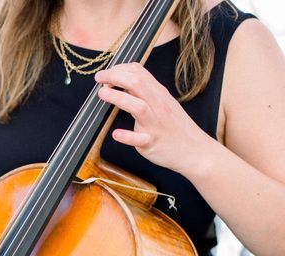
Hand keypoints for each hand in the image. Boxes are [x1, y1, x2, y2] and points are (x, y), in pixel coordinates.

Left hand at [95, 63, 214, 175]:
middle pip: (137, 83)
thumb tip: (123, 82)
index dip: (119, 69)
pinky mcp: (152, 142)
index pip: (139, 72)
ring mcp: (155, 124)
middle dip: (115, 76)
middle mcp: (157, 106)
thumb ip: (144, 93)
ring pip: (138, 106)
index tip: (106, 74)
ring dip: (118, 98)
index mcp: (158, 94)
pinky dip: (127, 136)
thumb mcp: (163, 103)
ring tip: (102, 93)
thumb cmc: (175, 127)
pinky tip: (116, 134)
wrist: (194, 150)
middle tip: (99, 78)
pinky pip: (139, 139)